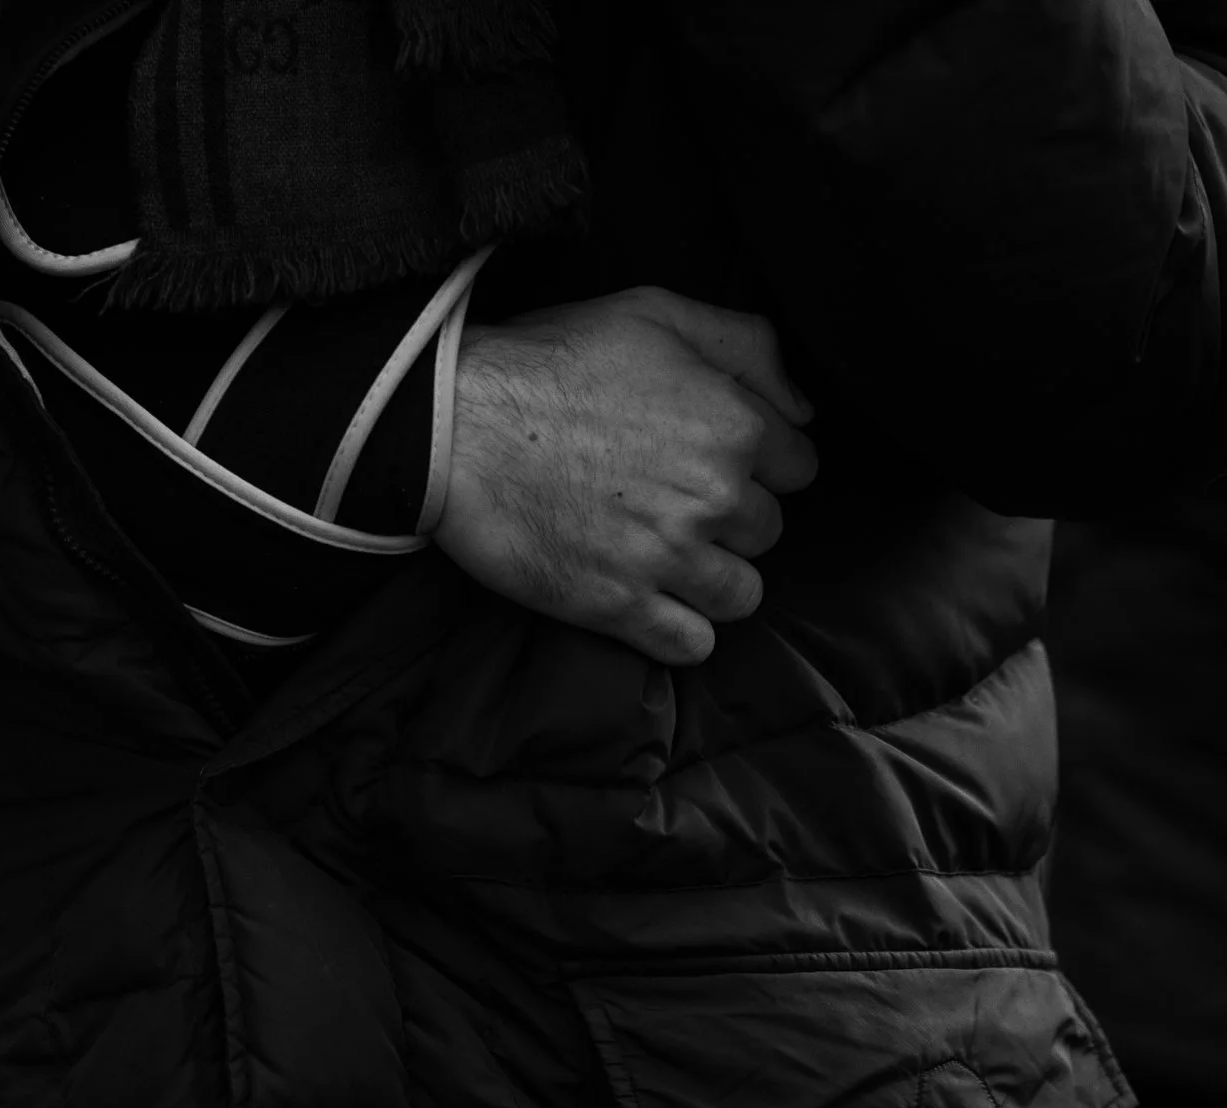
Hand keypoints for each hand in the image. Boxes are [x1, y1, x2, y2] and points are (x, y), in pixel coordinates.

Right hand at [433, 286, 818, 664]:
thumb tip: (804, 407)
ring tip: (664, 556)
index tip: (710, 459)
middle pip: (768, 532)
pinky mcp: (616, 606)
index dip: (757, 462)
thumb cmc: (547, 361)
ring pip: (740, 595)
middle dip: (731, 520)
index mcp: (733, 425)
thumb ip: (746, 344)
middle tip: (673, 502)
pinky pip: (691, 646)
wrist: (450, 425)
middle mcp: (712, 498)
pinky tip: (653, 605)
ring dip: (711, 580)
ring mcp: (666, 558)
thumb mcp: (652, 312)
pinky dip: (680, 633)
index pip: (798, 467)